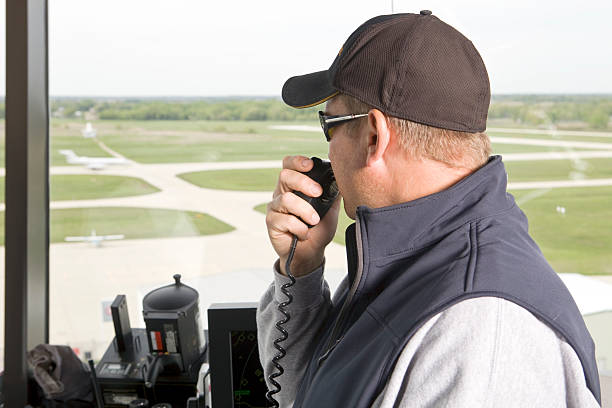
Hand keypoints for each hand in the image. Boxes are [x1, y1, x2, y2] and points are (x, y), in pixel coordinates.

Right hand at [266, 155, 339, 276]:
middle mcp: (282, 193)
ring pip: (286, 199)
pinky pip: (284, 220)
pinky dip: (299, 227)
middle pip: (285, 176)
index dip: (297, 161)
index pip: (289, 165)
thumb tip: (340, 177)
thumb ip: (333, 192)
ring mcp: (275, 207)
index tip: (310, 165)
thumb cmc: (319, 229)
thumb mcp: (331, 208)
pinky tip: (304, 233)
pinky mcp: (271, 222)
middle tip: (317, 193)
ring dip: (305, 210)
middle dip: (303, 182)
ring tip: (314, 220)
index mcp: (294, 185)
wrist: (311, 253)